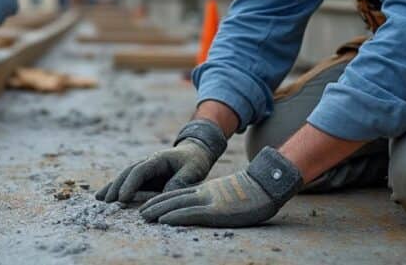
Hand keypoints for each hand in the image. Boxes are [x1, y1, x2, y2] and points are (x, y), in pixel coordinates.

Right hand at [96, 119, 226, 203]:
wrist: (194, 153)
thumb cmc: (194, 162)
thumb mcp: (193, 170)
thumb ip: (180, 181)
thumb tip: (165, 195)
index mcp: (158, 159)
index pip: (140, 171)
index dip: (130, 184)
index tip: (122, 198)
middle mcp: (147, 163)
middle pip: (127, 173)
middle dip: (116, 186)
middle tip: (106, 201)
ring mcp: (144, 170)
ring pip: (124, 177)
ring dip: (112, 187)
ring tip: (99, 199)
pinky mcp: (144, 177)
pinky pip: (128, 182)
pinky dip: (116, 189)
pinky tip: (104, 197)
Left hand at [140, 146, 302, 226]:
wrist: (267, 185)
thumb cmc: (255, 192)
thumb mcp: (231, 195)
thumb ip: (219, 199)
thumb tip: (215, 206)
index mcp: (208, 190)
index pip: (179, 194)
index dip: (161, 199)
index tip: (148, 205)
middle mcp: (204, 193)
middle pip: (173, 198)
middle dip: (154, 204)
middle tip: (138, 212)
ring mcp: (209, 201)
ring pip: (177, 205)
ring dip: (158, 211)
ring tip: (142, 216)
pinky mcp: (216, 211)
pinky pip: (191, 213)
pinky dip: (174, 216)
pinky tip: (162, 220)